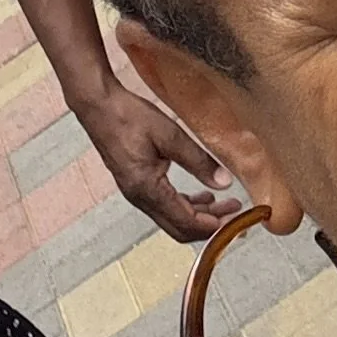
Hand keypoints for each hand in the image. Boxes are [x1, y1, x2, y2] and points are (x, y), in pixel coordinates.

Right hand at [75, 77, 238, 241]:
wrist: (98, 107)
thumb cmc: (129, 117)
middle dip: (211, 226)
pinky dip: (187, 206)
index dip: (215, 225)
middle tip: (237, 213)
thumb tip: (225, 183)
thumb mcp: (170, 135)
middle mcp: (140, 198)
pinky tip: (203, 195)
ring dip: (201, 216)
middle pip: (180, 229)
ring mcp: (136, 194)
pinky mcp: (137, 186)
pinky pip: (166, 207)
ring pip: (174, 220)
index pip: (187, 222)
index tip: (238, 218)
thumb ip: (199, 161)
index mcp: (147, 189)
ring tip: (226, 203)